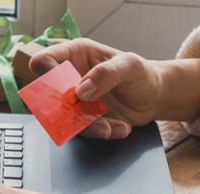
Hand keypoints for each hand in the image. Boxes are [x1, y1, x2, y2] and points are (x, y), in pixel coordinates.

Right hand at [30, 38, 199, 138]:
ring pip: (64, 119)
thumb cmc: (142, 74)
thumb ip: (106, 73)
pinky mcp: (84, 120)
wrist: (155, 97)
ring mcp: (75, 101)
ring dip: (88, 126)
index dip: (47, 75)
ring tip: (110, 126)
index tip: (66, 88)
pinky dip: (102, 132)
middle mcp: (70, 78)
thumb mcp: (130, 66)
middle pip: (47, 95)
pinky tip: (120, 127)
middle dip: (65, 110)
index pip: (45, 61)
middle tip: (86, 112)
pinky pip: (83, 131)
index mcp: (75, 55)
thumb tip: (81, 90)